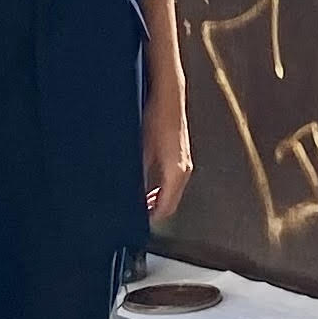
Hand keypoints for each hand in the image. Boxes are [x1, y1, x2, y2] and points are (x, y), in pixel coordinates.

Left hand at [143, 78, 192, 221]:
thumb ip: (138, 177)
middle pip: (171, 204)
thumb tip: (132, 195)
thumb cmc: (156, 119)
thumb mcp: (141, 152)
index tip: (136, 221)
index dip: (149, 217)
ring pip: (173, 193)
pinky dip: (163, 189)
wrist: (169, 97)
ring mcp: (185, 164)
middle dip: (154, 211)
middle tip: (137, 214)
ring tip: (141, 202)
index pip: (165, 208)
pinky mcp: (182, 157)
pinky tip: (149, 185)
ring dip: (158, 200)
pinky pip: (174, 182)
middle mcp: (184, 171)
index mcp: (175, 173)